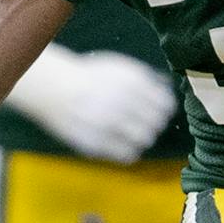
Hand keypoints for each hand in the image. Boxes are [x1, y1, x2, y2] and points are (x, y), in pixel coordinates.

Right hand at [5, 46, 176, 162]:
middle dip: (154, 125)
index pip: (166, 105)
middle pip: (157, 124)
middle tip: (144, 124)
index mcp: (131, 82)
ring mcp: (109, 124)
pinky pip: (128, 154)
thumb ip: (146, 78)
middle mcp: (122, 102)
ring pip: (145, 140)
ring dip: (142, 138)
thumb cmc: (90, 78)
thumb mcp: (119, 67)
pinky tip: (122, 144)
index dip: (164, 110)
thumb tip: (168, 90)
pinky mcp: (98, 142)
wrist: (55, 89)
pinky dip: (130, 151)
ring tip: (131, 134)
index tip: (158, 112)